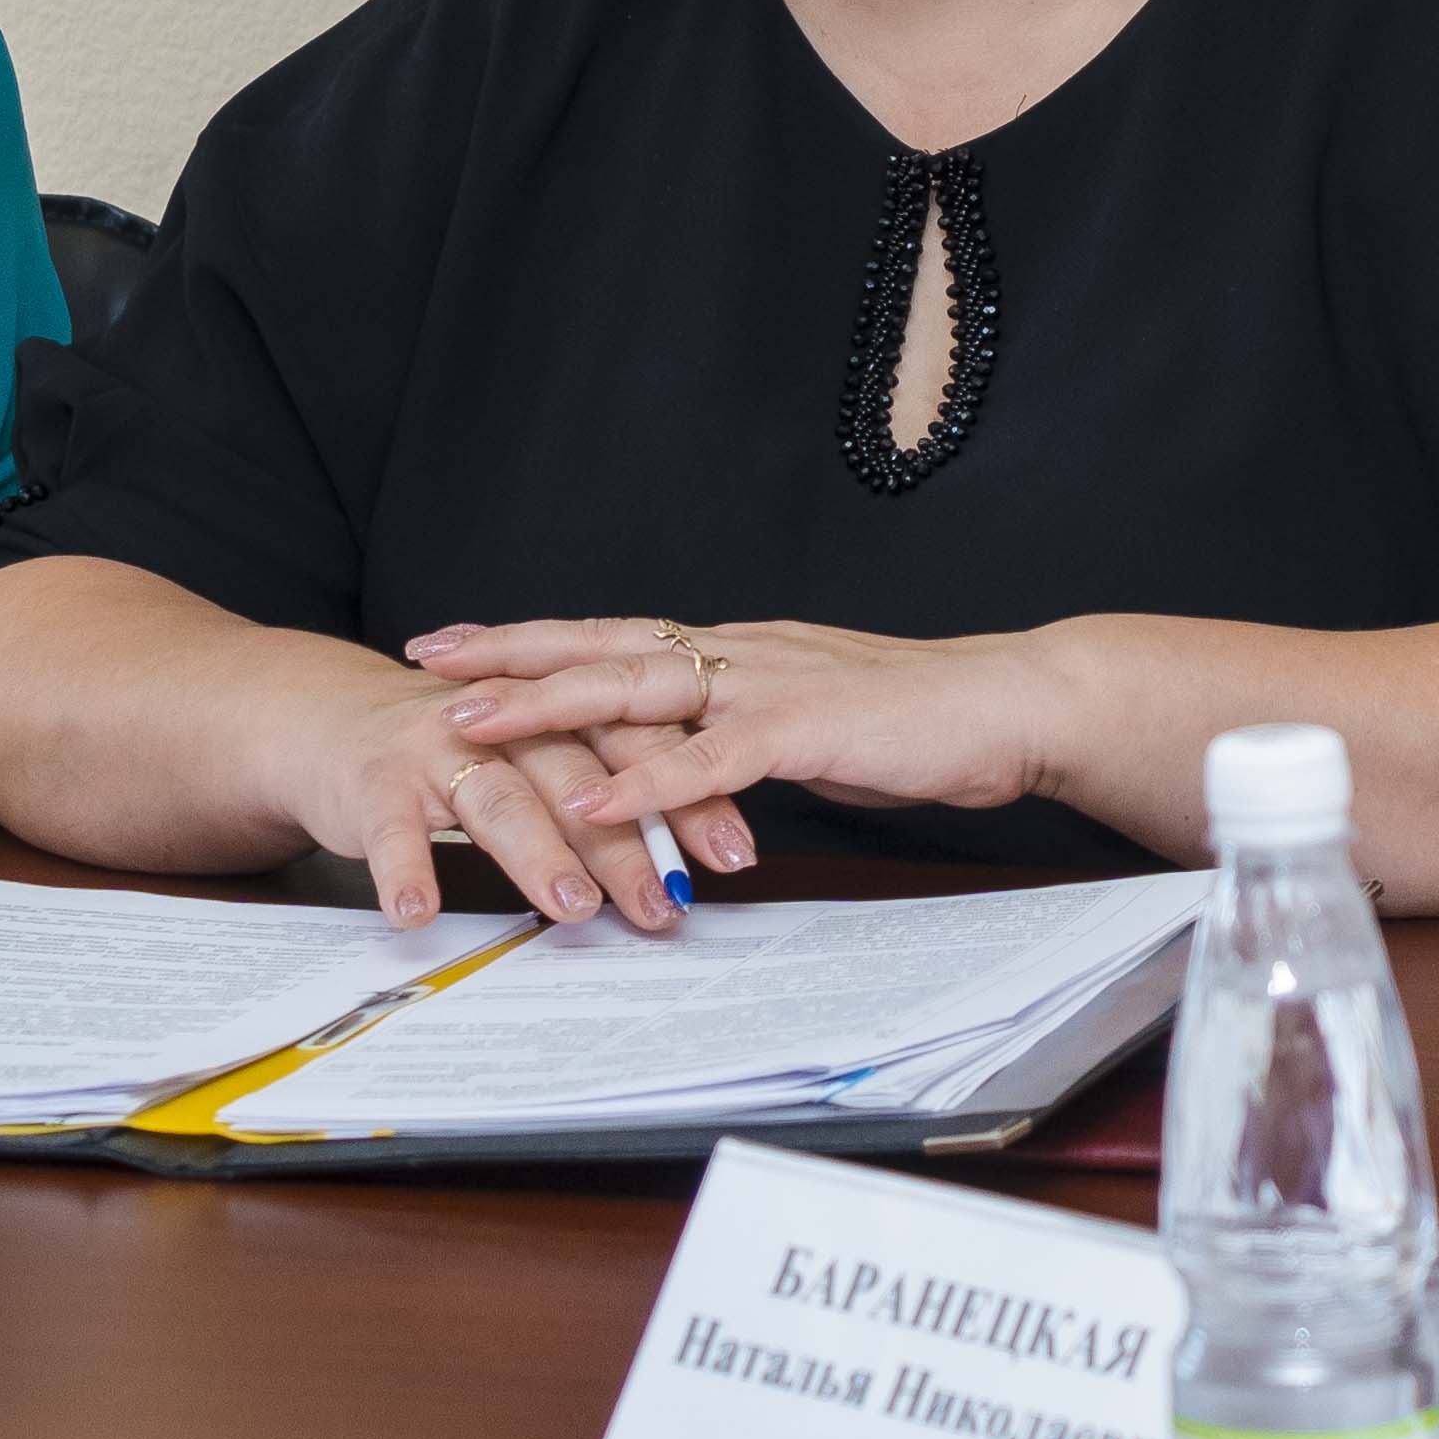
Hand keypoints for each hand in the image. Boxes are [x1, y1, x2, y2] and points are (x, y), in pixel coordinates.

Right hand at [273, 665, 729, 935]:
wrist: (339, 721)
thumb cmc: (465, 751)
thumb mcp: (543, 762)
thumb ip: (608, 797)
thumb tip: (688, 869)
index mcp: (564, 711)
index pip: (642, 749)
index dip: (691, 796)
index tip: (736, 854)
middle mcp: (511, 722)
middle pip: (581, 779)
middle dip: (628, 843)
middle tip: (667, 903)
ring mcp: (442, 746)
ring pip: (501, 800)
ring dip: (539, 855)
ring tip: (573, 908)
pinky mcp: (378, 779)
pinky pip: (393, 830)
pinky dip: (406, 870)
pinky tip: (417, 914)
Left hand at [410, 614, 1064, 856]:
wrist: (1010, 705)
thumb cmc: (923, 720)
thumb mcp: (814, 725)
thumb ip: (752, 738)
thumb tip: (706, 766)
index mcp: (739, 651)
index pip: (618, 636)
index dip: (539, 639)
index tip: (465, 642)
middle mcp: (738, 654)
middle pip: (601, 645)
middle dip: (509, 653)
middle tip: (428, 658)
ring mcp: (765, 686)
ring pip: (632, 691)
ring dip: (543, 707)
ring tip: (467, 723)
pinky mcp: (802, 729)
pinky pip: (704, 759)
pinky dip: (639, 784)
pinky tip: (587, 801)